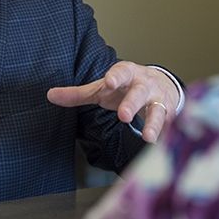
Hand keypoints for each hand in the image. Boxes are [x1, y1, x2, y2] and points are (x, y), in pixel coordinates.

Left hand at [46, 61, 177, 142]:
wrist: (162, 84)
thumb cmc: (125, 87)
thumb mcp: (102, 88)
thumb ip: (78, 94)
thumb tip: (50, 95)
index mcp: (126, 74)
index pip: (121, 72)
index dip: (115, 77)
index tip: (109, 82)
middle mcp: (144, 86)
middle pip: (138, 93)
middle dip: (131, 103)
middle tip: (123, 116)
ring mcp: (158, 100)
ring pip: (157, 111)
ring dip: (153, 124)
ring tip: (148, 137)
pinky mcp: (169, 116)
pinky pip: (169, 126)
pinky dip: (166, 135)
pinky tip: (162, 147)